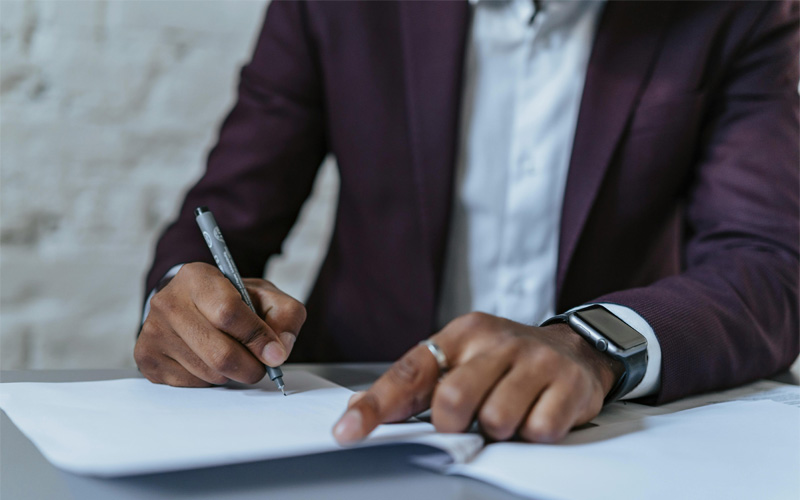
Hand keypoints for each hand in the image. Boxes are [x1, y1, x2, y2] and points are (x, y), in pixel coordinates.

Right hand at [135, 262, 305, 386]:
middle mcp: (167, 302)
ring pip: (208, 373)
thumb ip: (285, 316)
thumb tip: (278, 352)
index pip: (229, 313)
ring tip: (234, 356)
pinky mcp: (147, 358)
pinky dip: (211, 381)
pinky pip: (191, 384)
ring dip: (232, 374)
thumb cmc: (232, 300)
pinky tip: (210, 361)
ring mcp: (153, 331)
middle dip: (251, 367)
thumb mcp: (266, 297)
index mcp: (197, 277)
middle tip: (261, 367)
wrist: (192, 304)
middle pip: (219, 352)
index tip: (275, 354)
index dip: (257, 338)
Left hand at [333, 312, 622, 443]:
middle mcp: (497, 341)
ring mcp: (536, 360)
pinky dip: (533, 432)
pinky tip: (537, 412)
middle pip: (453, 400)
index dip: (376, 405)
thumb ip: (417, 383)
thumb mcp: (461, 357)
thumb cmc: (506, 359)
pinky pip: (539, 430)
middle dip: (455, 424)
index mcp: (462, 334)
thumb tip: (358, 409)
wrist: (575, 348)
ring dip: (499, 429)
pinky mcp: (569, 384)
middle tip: (470, 419)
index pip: (409, 372)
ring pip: (497, 420)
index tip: (347, 433)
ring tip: (509, 412)